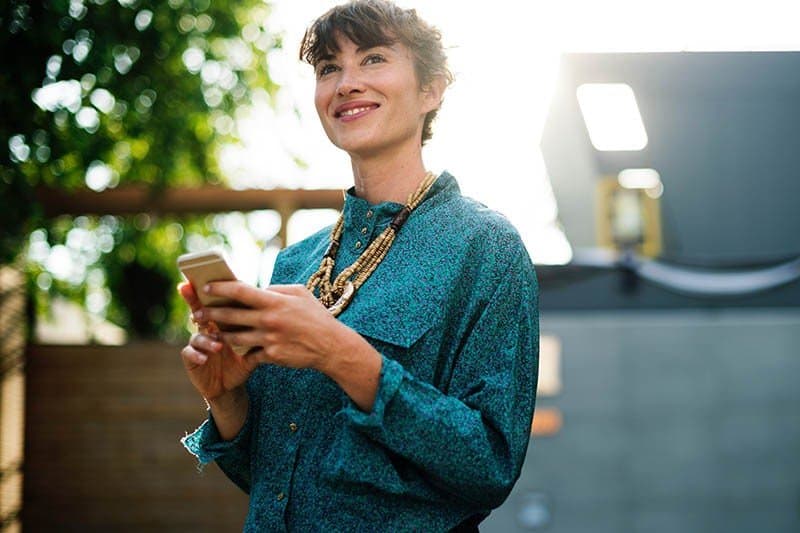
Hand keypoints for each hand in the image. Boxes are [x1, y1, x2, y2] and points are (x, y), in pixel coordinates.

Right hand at [178, 282, 257, 401]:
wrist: (231, 384)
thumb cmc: (243, 359)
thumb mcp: (253, 342)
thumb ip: (258, 325)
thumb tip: (274, 306)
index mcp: (222, 321)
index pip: (215, 302)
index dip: (209, 291)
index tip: (205, 280)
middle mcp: (207, 328)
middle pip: (199, 311)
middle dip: (196, 304)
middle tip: (201, 303)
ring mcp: (198, 343)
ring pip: (197, 335)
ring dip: (206, 338)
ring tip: (217, 344)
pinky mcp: (192, 359)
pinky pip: (189, 353)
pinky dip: (196, 354)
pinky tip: (204, 358)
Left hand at [195, 282, 344, 370]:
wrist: (331, 346)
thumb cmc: (316, 316)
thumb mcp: (300, 293)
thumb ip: (276, 290)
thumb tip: (258, 289)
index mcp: (274, 301)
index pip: (240, 291)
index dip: (220, 288)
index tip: (206, 287)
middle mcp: (268, 320)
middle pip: (230, 316)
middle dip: (210, 314)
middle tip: (197, 313)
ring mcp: (269, 339)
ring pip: (234, 337)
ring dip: (220, 334)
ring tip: (211, 332)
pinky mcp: (271, 356)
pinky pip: (250, 353)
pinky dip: (242, 350)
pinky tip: (235, 349)